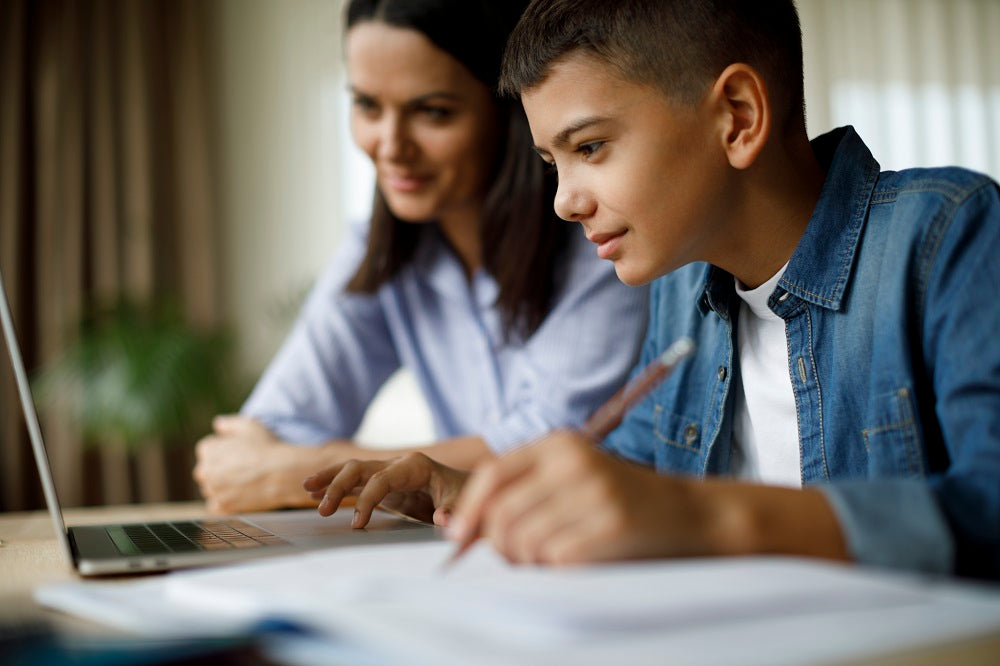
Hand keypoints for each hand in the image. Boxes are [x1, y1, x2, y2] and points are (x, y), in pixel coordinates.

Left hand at [193, 415, 345, 513]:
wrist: (283, 473)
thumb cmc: (267, 447)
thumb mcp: (249, 426)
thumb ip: (229, 423)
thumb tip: (217, 424)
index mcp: (208, 450)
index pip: (207, 449)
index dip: (224, 449)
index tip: (238, 453)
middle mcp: (205, 471)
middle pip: (206, 470)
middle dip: (219, 469)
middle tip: (241, 468)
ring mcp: (213, 491)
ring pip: (212, 489)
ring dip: (222, 487)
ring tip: (243, 481)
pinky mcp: (223, 507)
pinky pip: (217, 506)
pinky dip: (226, 503)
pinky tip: (241, 495)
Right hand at [302, 453, 468, 527]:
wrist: (471, 488)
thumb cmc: (467, 494)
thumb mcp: (464, 502)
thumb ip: (453, 510)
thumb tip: (441, 519)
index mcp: (415, 466)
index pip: (381, 479)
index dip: (367, 500)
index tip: (356, 525)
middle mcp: (397, 465)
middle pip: (360, 468)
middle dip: (338, 485)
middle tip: (322, 510)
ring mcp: (388, 473)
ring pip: (352, 470)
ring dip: (330, 480)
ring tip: (306, 489)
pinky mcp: (384, 485)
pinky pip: (355, 482)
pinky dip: (335, 485)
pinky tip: (314, 492)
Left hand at [448, 430, 718, 564]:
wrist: (689, 513)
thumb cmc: (619, 502)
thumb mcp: (571, 479)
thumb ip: (522, 494)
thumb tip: (459, 528)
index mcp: (559, 444)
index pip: (492, 475)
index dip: (470, 510)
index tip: (458, 538)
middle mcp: (574, 461)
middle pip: (503, 514)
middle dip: (500, 547)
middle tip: (518, 558)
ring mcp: (595, 490)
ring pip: (526, 541)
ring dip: (530, 562)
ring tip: (553, 558)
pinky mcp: (613, 523)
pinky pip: (557, 559)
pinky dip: (558, 570)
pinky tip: (577, 561)